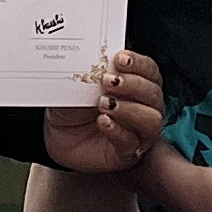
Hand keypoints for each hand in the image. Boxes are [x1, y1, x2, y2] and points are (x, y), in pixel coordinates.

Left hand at [43, 49, 164, 174]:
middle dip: (133, 85)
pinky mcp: (127, 154)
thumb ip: (96, 70)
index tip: (120, 59)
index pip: (150, 71)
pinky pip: (131, 143)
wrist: (58, 131)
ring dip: (129, 109)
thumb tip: (102, 57)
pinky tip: (103, 121)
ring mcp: (139, 132)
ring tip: (104, 104)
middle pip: (154, 94)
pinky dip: (117, 130)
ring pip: (152, 120)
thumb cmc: (75, 104)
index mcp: (138, 85)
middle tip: (108, 81)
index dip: (139, 64)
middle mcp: (145, 108)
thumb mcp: (83, 81)